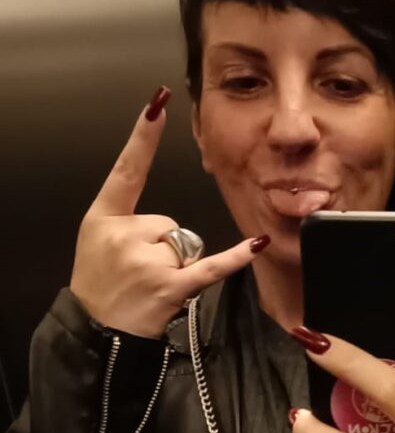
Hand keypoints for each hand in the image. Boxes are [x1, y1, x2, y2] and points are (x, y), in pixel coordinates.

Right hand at [70, 86, 268, 337]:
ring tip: (151, 283)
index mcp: (105, 218)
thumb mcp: (98, 240)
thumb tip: (170, 227)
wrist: (98, 328)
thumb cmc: (101, 280)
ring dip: (178, 263)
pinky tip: (258, 242)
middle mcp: (125, 235)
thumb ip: (132, 222)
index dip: (142, 137)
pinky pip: (211, 266)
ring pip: (187, 243)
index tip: (158, 103)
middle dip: (163, 244)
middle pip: (171, 222)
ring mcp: (148, 261)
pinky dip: (236, 257)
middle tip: (140, 268)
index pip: (127, 170)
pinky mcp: (172, 285)